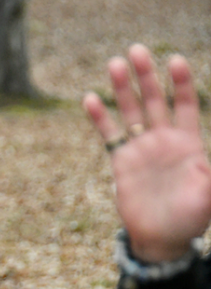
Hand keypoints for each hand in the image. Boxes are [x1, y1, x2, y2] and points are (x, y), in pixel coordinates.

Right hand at [83, 44, 210, 261]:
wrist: (162, 237)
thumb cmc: (192, 217)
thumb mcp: (210, 194)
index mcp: (189, 142)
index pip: (185, 104)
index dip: (181, 82)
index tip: (174, 61)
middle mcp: (163, 139)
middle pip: (155, 100)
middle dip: (147, 76)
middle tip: (137, 50)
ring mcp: (141, 148)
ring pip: (130, 111)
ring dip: (122, 88)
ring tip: (114, 64)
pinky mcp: (121, 160)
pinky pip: (109, 134)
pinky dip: (99, 117)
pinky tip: (89, 98)